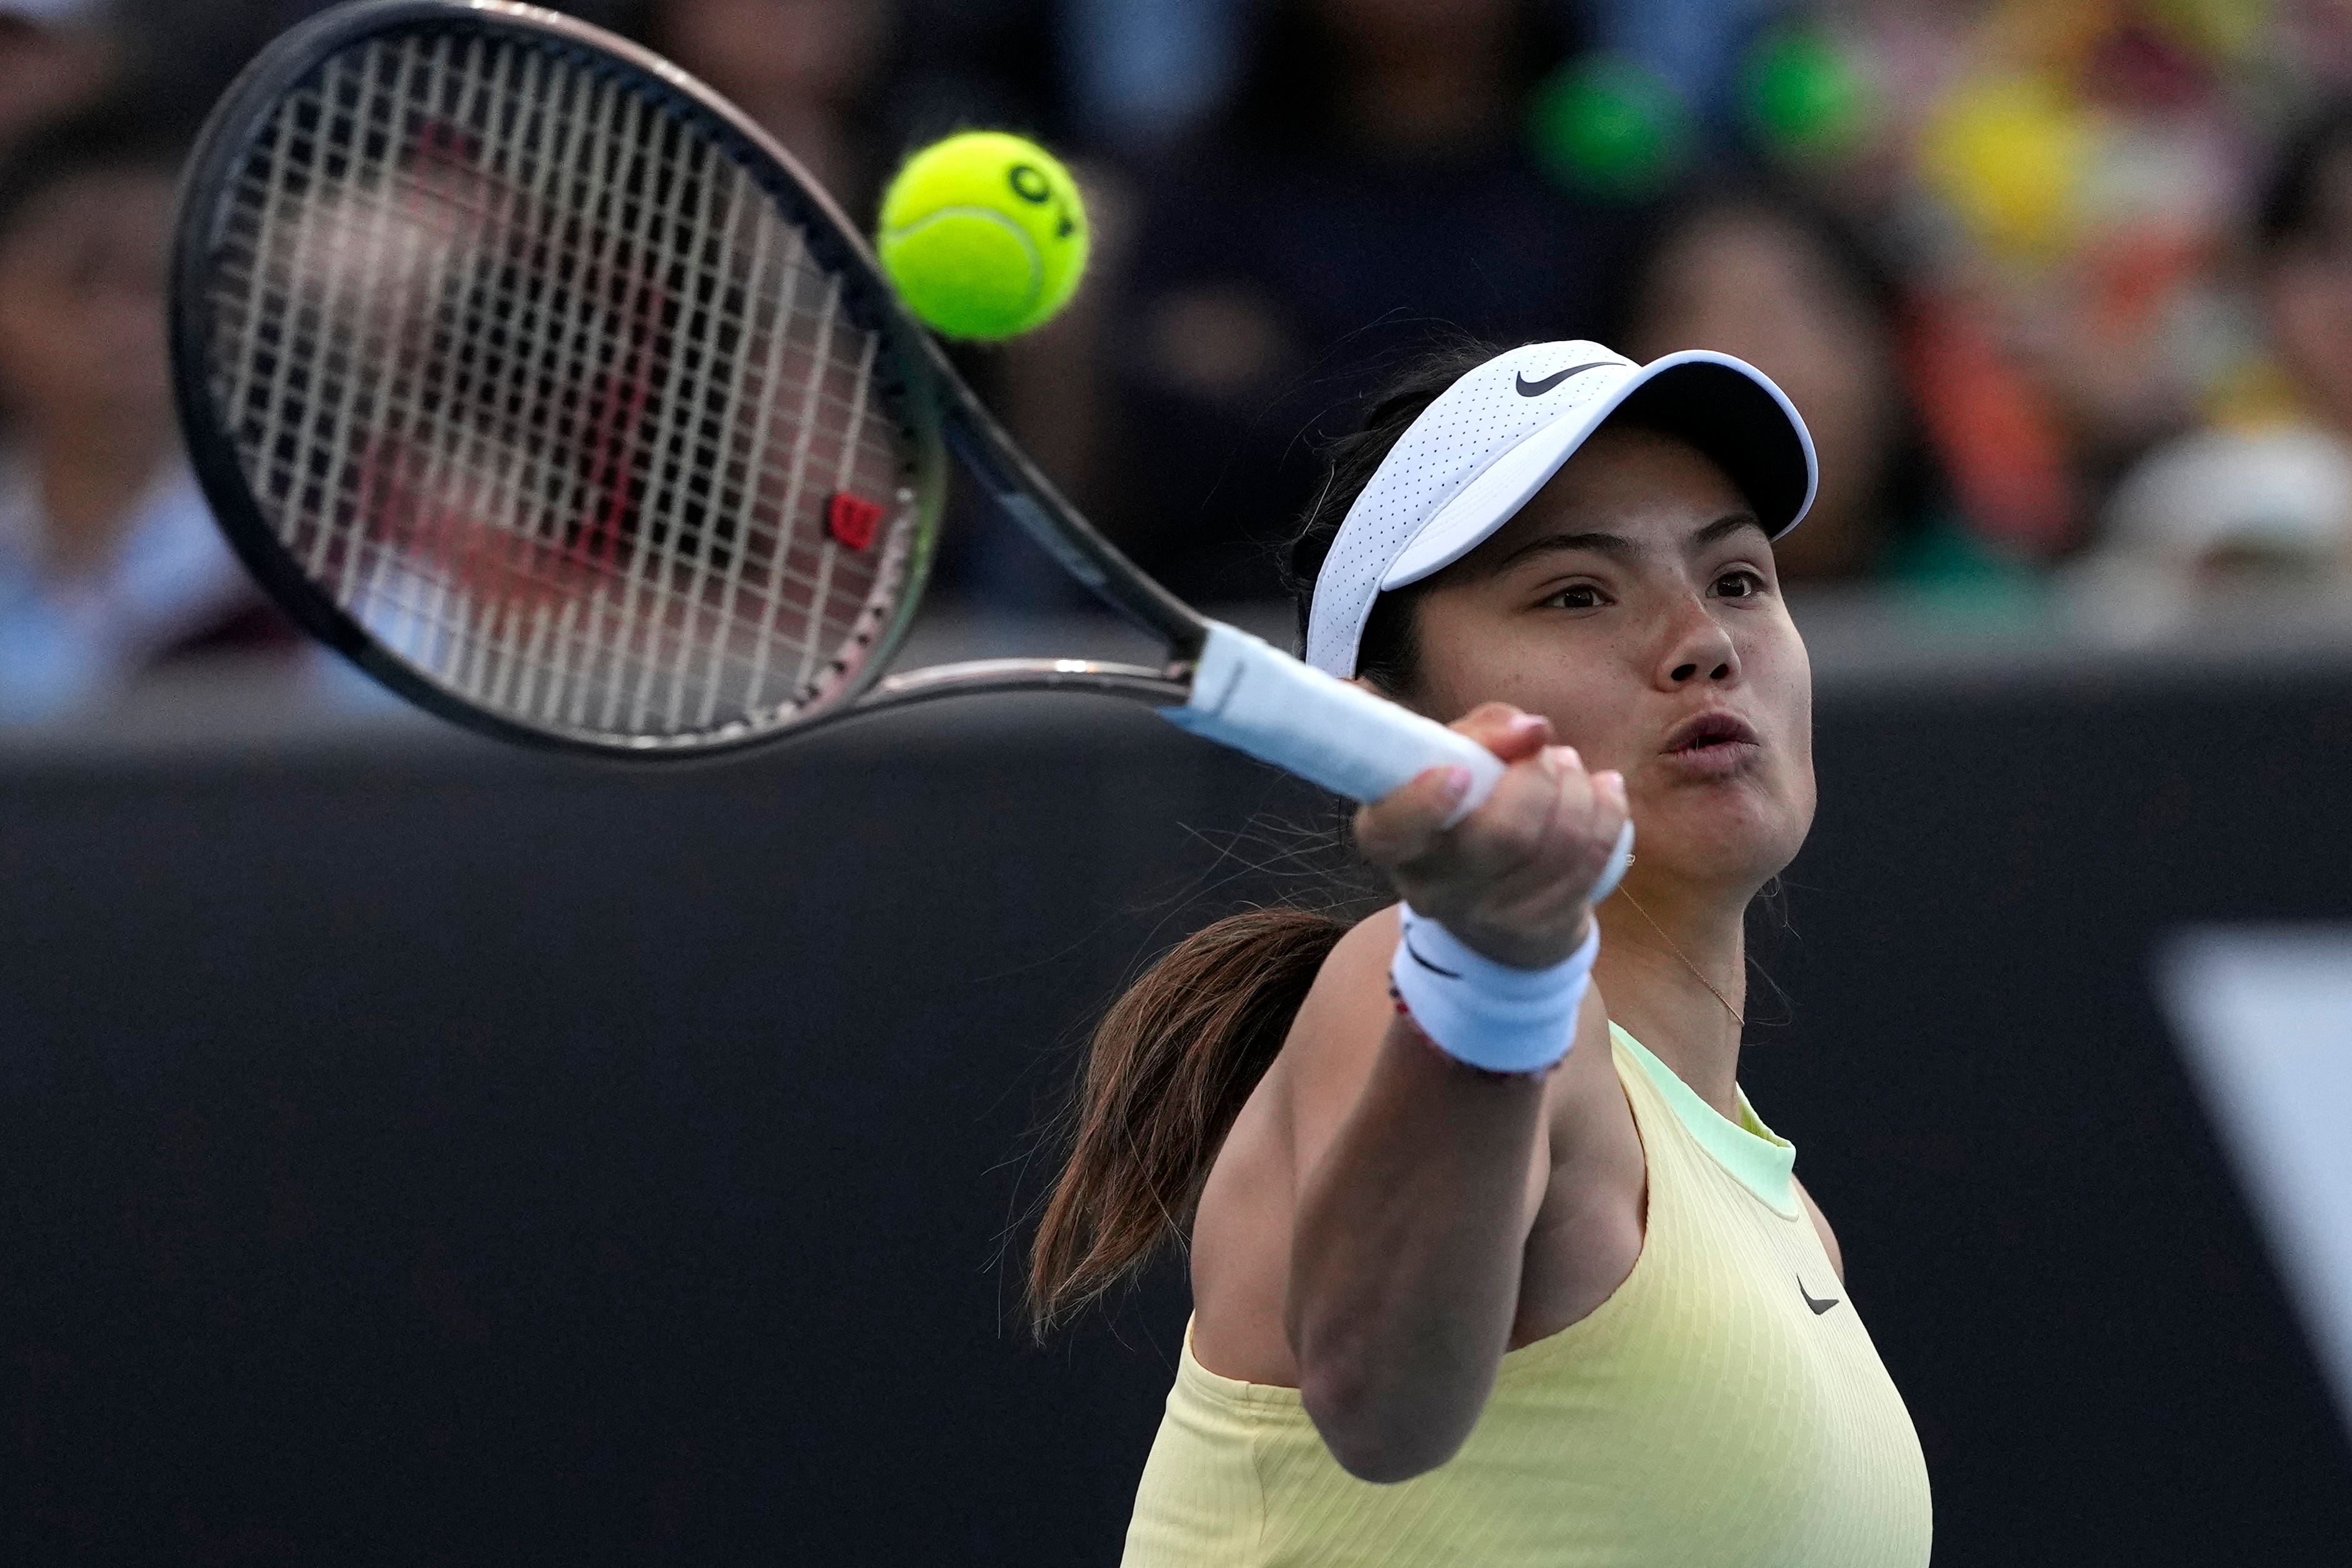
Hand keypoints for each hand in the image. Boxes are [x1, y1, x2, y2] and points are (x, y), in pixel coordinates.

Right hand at [1354, 703, 1627, 970]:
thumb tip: (1534, 730)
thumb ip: (1486, 731)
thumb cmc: (1465, 805)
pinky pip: (1592, 863)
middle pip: (1503, 835)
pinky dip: (1609, 814)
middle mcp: (1431, 887)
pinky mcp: (1540, 927)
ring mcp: (1488, 915)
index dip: (1425, 802)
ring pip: (1559, 846)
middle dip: (1540, 778)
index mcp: (1390, 838)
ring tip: (1571, 768)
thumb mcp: (1457, 759)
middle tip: (1547, 753)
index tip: (1462, 771)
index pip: (1393, 831)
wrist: (1492, 897)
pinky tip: (1605, 791)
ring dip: (1579, 791)